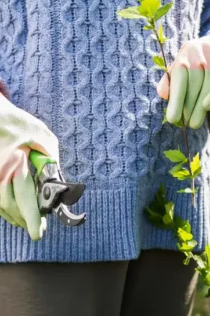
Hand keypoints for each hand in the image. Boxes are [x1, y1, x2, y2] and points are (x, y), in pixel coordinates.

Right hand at [0, 93, 58, 239]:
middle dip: (24, 220)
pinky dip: (5, 207)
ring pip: (0, 205)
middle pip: (9, 205)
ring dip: (14, 216)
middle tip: (37, 230)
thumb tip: (56, 178)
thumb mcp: (40, 135)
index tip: (37, 232)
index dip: (32, 216)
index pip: (24, 195)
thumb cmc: (18, 124)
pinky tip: (15, 210)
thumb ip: (50, 157)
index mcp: (13, 162)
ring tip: (27, 222)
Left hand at [157, 35, 209, 128]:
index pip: (179, 79)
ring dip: (201, 106)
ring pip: (209, 84)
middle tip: (186, 124)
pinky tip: (208, 108)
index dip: (176, 100)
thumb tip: (163, 95)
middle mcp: (199, 53)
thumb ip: (170, 81)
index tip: (173, 119)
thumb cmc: (195, 63)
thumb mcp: (180, 67)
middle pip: (194, 84)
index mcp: (184, 55)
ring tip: (195, 122)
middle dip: (189, 106)